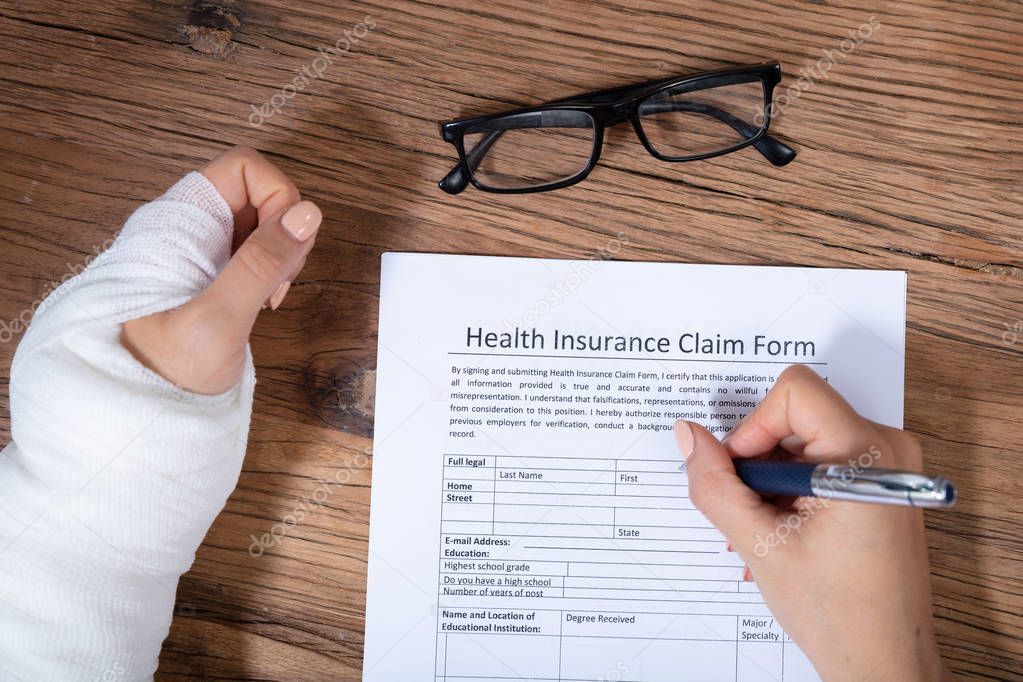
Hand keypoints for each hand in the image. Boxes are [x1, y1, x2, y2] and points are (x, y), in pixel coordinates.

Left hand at [122, 146, 321, 393]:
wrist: (141, 413)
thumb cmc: (163, 371)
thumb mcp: (218, 318)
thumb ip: (261, 264)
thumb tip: (306, 214)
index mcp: (179, 223)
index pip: (244, 168)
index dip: (277, 196)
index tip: (281, 246)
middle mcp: (190, 229)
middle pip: (259, 192)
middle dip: (284, 229)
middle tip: (277, 279)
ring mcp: (203, 252)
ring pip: (262, 222)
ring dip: (281, 254)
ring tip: (268, 297)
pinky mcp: (215, 276)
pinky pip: (256, 252)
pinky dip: (272, 272)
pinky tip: (262, 303)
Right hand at [674, 365, 947, 680]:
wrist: (885, 663)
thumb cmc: (839, 614)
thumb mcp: (760, 544)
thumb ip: (715, 484)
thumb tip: (688, 435)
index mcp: (867, 455)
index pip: (794, 392)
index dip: (754, 427)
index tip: (742, 473)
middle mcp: (888, 449)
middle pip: (796, 416)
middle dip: (759, 461)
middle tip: (750, 511)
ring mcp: (891, 467)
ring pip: (804, 442)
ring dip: (771, 483)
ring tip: (764, 532)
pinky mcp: (884, 484)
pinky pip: (823, 462)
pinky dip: (792, 491)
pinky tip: (783, 534)